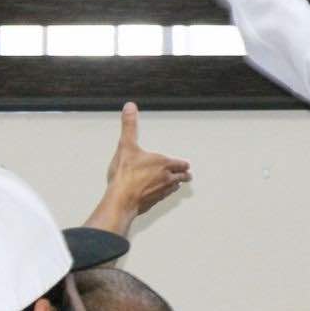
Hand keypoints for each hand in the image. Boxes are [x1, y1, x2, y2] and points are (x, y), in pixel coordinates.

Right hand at [87, 102, 190, 234]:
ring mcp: (161, 192)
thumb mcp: (126, 145)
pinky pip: (162, 198)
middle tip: (188, 176)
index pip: (181, 164)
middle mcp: (166, 178)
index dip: (184, 164)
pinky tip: (159, 195)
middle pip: (182, 177)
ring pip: (173, 188)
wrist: (121, 200)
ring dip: (176, 185)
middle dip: (185, 175)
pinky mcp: (153, 203)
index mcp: (163, 164)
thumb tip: (130, 107)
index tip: (186, 165)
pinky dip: (163, 195)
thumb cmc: (125, 175)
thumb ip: (129, 126)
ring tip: (177, 185)